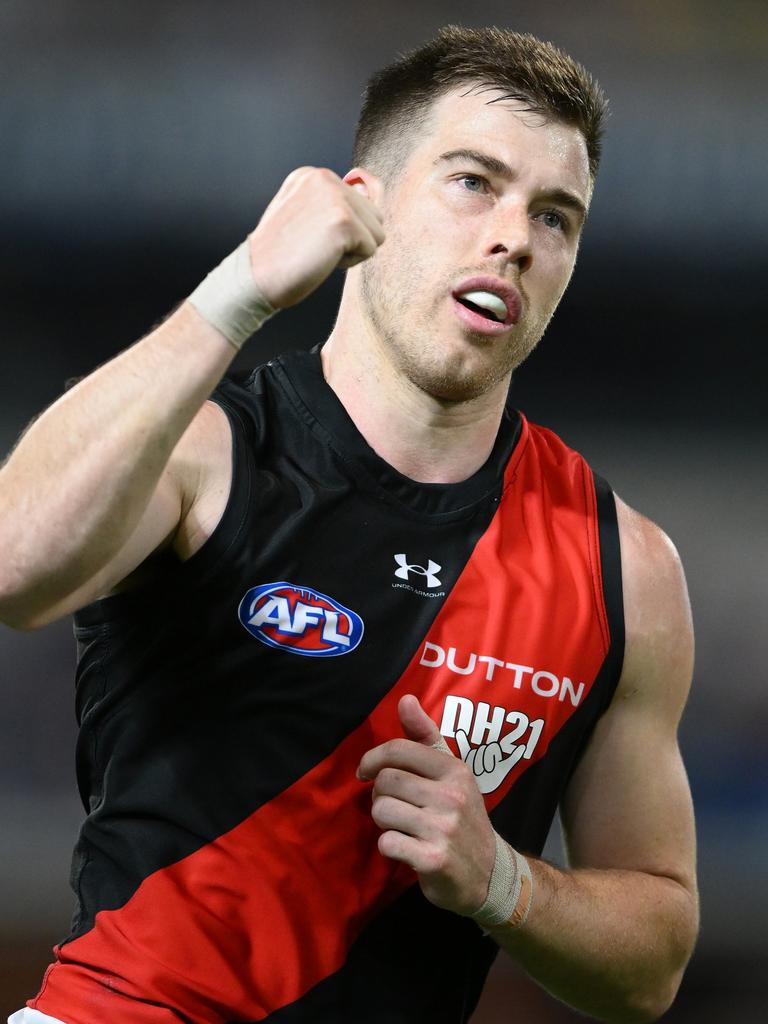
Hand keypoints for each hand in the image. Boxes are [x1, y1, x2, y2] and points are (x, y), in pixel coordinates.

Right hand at [247, 166, 385, 308]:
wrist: (253, 277)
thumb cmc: (278, 256)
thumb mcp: (304, 216)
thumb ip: (334, 203)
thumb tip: (371, 186)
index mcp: (312, 176)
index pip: (360, 202)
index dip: (342, 231)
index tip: (308, 237)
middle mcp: (324, 178)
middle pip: (374, 216)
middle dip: (352, 240)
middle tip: (314, 247)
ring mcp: (335, 197)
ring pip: (376, 233)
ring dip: (353, 252)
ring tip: (318, 252)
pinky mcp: (343, 221)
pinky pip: (371, 249)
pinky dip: (349, 263)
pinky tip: (321, 260)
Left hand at [357, 694, 495, 915]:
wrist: (489, 874)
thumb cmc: (463, 817)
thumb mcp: (452, 773)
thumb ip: (426, 736)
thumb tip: (405, 699)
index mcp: (455, 770)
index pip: (399, 750)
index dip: (373, 758)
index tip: (365, 771)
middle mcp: (452, 795)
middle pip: (385, 781)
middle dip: (380, 794)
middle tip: (393, 805)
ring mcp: (444, 828)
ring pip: (382, 810)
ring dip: (383, 821)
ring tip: (401, 826)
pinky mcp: (433, 859)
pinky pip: (387, 843)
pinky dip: (390, 847)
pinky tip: (406, 848)